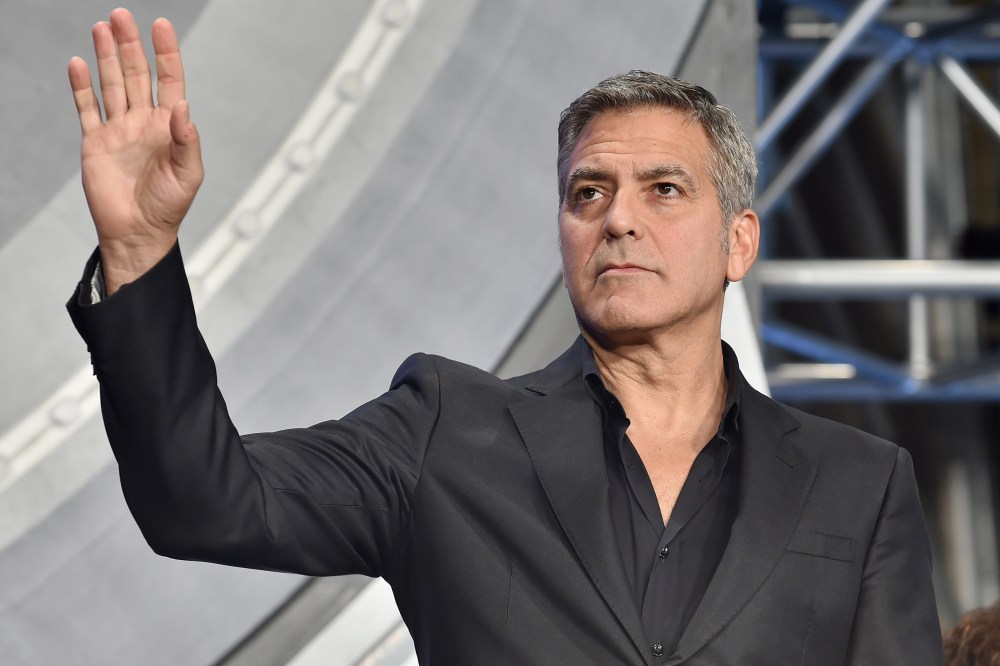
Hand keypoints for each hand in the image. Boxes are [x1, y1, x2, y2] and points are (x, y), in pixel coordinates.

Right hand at [68, 8, 202, 293]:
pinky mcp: (96, 142)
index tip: (161, 25)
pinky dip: (82, 87)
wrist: (138, 233)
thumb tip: (184, 106)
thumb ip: (188, 141)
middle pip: (136, 74)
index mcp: (170, 126)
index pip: (169, 80)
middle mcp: (144, 122)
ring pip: (111, 84)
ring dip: (106, 56)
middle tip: (121, 16)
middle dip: (130, 45)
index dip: (166, 53)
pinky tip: (78, 64)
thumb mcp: (188, 175)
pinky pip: (87, 108)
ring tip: (102, 27)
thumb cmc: (169, 207)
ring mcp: (119, 130)